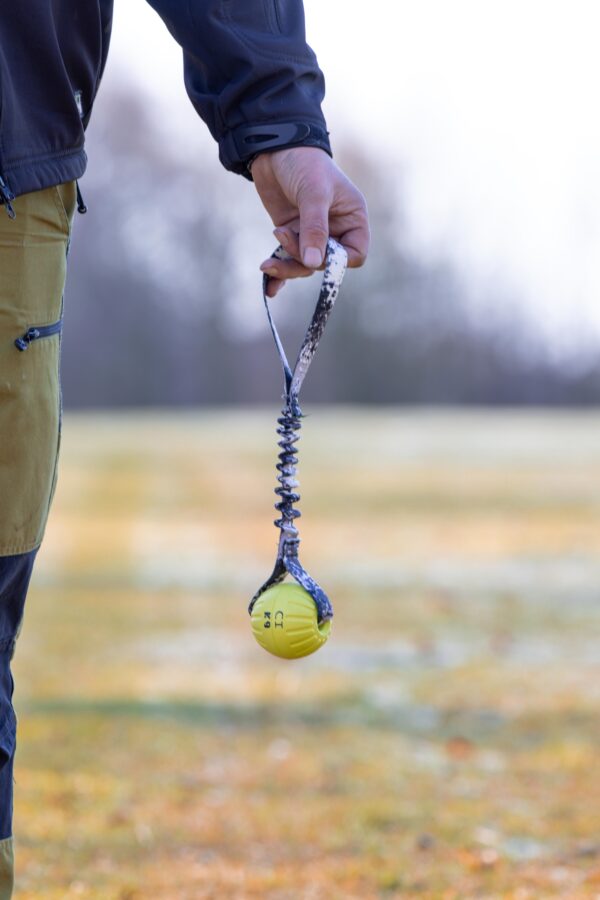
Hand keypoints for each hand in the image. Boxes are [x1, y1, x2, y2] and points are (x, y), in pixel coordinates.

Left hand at [251, 146, 369, 296]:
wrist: (273, 147)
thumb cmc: (304, 163)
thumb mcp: (313, 194)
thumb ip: (314, 228)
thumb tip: (312, 262)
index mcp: (352, 218)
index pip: (355, 255)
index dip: (337, 261)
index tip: (317, 255)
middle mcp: (336, 229)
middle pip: (325, 262)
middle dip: (302, 259)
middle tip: (281, 239)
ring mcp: (312, 233)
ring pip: (304, 265)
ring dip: (286, 266)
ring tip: (266, 264)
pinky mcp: (291, 234)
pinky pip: (288, 260)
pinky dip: (278, 274)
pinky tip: (268, 288)